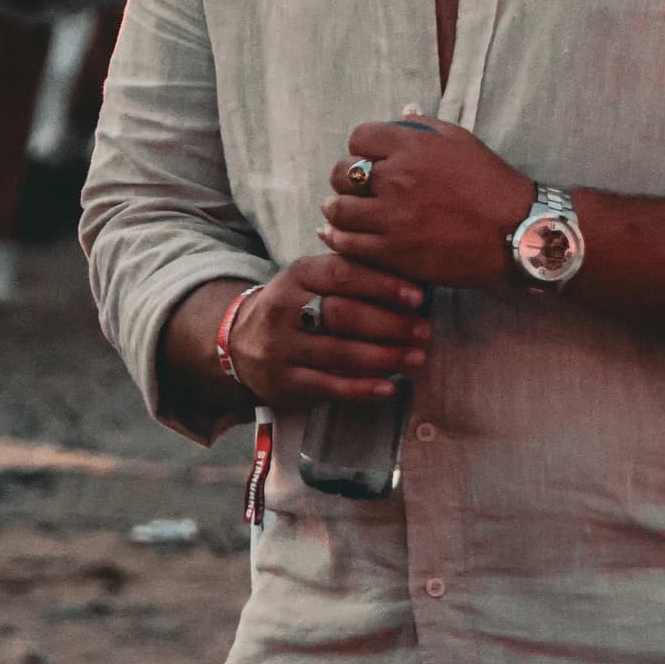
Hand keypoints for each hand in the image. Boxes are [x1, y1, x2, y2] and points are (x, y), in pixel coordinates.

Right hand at [226, 254, 427, 409]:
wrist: (239, 342)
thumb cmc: (295, 306)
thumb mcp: (310, 280)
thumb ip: (349, 274)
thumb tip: (409, 277)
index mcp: (297, 275)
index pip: (342, 274)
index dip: (381, 284)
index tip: (417, 296)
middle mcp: (284, 308)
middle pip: (343, 314)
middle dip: (389, 324)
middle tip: (424, 331)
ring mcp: (281, 347)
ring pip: (339, 352)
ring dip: (384, 357)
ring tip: (417, 358)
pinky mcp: (283, 381)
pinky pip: (328, 387)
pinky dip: (361, 389)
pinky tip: (389, 388)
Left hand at [321, 118, 534, 293]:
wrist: (517, 233)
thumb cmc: (492, 184)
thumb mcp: (462, 141)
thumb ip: (425, 126)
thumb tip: (402, 111)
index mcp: (412, 146)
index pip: (359, 138)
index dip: (361, 149)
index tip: (368, 160)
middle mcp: (397, 178)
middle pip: (341, 172)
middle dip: (345, 179)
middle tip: (355, 190)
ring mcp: (393, 217)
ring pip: (339, 209)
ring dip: (340, 210)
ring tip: (346, 214)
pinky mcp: (394, 252)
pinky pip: (348, 243)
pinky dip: (340, 239)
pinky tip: (343, 237)